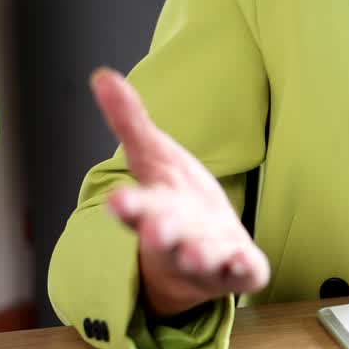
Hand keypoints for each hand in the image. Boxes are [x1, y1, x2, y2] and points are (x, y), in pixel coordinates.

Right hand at [91, 69, 269, 317]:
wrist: (205, 252)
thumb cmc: (177, 201)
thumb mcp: (155, 158)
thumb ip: (131, 123)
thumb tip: (102, 75)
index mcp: (154, 210)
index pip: (135, 208)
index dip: (127, 206)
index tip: (116, 201)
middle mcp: (177, 239)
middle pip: (164, 238)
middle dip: (159, 233)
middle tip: (154, 229)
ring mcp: (207, 258)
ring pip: (200, 260)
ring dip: (198, 255)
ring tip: (195, 251)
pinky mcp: (237, 270)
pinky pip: (241, 273)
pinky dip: (243, 269)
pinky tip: (246, 262)